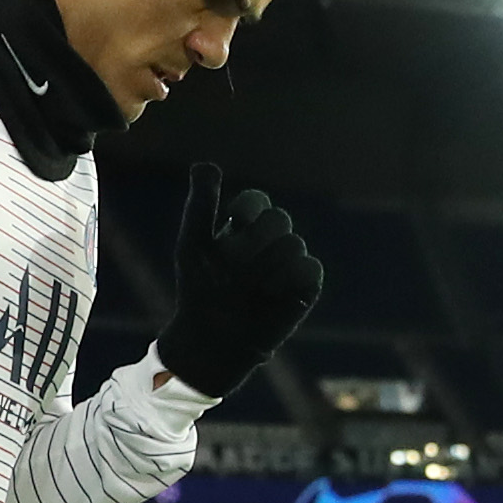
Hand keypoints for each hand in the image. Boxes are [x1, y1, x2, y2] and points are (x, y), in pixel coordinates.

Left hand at [154, 162, 323, 395]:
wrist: (212, 338)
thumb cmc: (198, 290)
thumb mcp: (193, 244)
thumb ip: (201, 204)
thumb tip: (206, 165)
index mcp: (244, 226)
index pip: (256, 202)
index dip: (245, 215)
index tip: (228, 234)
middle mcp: (269, 240)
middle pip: (278, 218)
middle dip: (253, 245)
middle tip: (235, 270)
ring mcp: (290, 261)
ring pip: (292, 243)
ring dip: (266, 269)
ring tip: (250, 289)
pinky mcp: (307, 285)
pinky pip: (310, 267)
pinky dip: (289, 281)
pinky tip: (272, 296)